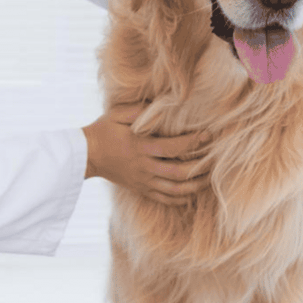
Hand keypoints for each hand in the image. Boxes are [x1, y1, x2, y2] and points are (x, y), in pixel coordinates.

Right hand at [82, 102, 210, 205]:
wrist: (86, 155)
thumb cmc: (103, 130)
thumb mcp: (118, 114)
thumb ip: (140, 109)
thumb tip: (162, 103)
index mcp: (140, 146)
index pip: (173, 147)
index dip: (194, 142)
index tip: (208, 135)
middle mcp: (144, 166)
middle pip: (179, 173)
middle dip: (200, 168)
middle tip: (216, 160)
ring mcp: (143, 181)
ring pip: (175, 190)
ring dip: (195, 185)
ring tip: (209, 178)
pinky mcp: (141, 189)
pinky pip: (165, 199)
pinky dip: (181, 198)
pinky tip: (191, 193)